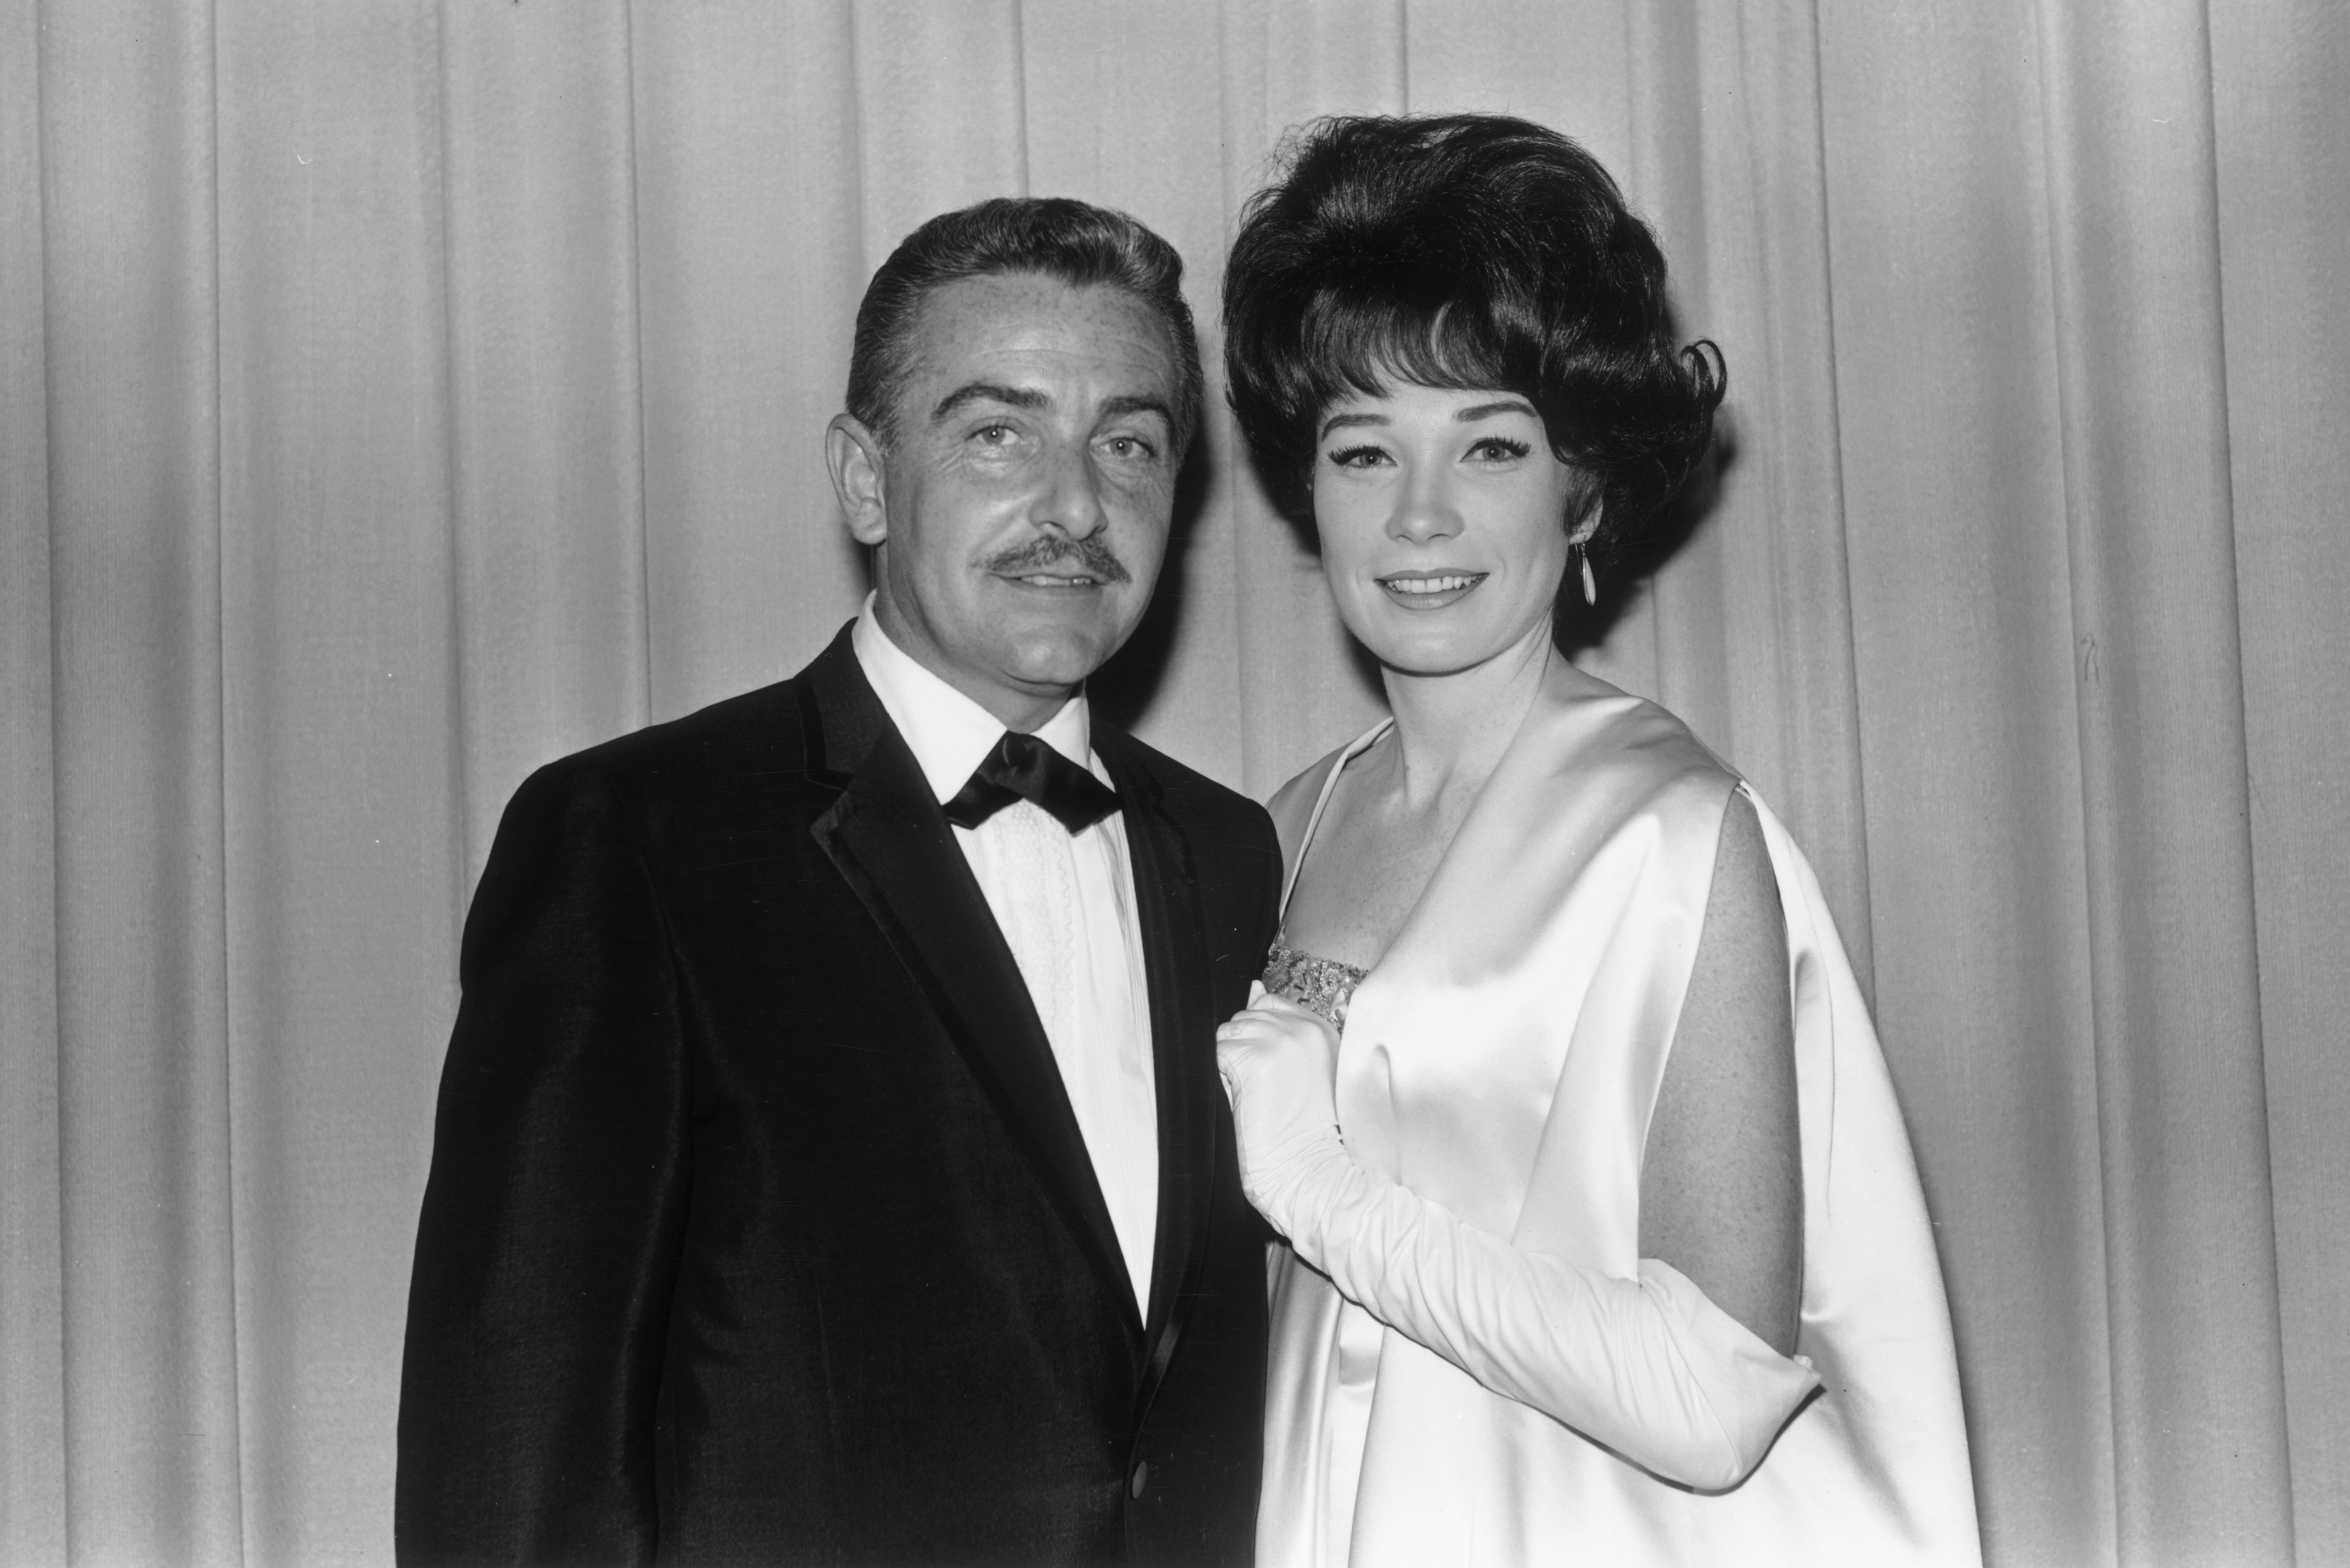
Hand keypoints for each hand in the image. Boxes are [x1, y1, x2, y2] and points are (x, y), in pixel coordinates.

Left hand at [1216, 989, 1344, 1216]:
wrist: (1313, 1169)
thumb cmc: (1309, 1130)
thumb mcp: (1305, 1068)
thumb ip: (1280, 1024)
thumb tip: (1253, 986)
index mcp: (1322, 1029)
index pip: (1270, 1003)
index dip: (1258, 1035)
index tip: (1267, 1067)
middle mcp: (1303, 1027)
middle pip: (1245, 1017)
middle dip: (1243, 1050)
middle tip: (1267, 1089)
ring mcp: (1279, 1040)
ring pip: (1227, 1033)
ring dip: (1231, 1064)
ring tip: (1259, 1096)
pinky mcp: (1254, 1058)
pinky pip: (1217, 1052)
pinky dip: (1223, 1077)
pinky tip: (1247, 1100)